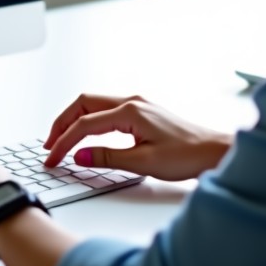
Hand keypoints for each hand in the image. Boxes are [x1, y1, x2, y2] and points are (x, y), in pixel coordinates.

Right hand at [42, 94, 232, 180]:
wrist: (215, 151)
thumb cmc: (187, 156)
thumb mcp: (144, 162)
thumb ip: (108, 158)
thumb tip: (80, 156)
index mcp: (130, 111)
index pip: (84, 125)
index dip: (64, 142)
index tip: (52, 158)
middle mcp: (132, 102)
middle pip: (83, 104)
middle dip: (62, 123)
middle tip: (49, 144)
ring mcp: (138, 104)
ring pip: (94, 104)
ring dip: (75, 120)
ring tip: (62, 140)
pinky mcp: (142, 112)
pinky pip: (107, 110)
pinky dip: (90, 121)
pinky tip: (86, 135)